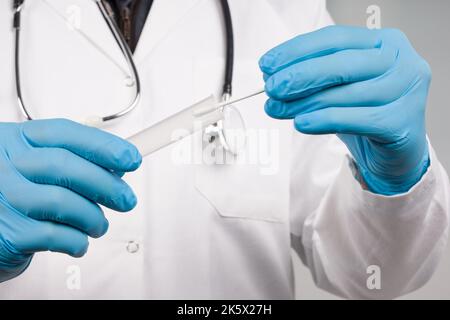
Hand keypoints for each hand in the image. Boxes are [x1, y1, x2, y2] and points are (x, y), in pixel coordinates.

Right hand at [0, 119, 140, 281]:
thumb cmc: (21, 191)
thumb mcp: (41, 165)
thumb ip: (77, 161)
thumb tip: (118, 168)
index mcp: (18, 139)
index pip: (65, 133)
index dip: (104, 145)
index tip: (131, 158)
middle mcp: (6, 164)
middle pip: (64, 166)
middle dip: (106, 185)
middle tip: (126, 200)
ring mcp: (3, 197)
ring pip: (61, 202)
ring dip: (93, 217)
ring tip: (99, 224)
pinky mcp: (6, 232)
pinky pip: (52, 235)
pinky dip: (76, 240)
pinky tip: (79, 240)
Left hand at [259, 26, 430, 194]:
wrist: (396, 151)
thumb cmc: (367, 112)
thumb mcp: (339, 88)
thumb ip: (313, 77)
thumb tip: (273, 75)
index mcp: (384, 42)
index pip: (334, 39)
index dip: (297, 51)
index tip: (267, 64)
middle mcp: (401, 61)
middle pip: (341, 64)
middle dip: (299, 76)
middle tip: (271, 87)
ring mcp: (407, 91)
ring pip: (345, 93)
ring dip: (304, 102)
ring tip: (277, 109)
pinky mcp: (402, 122)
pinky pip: (355, 119)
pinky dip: (324, 120)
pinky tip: (301, 123)